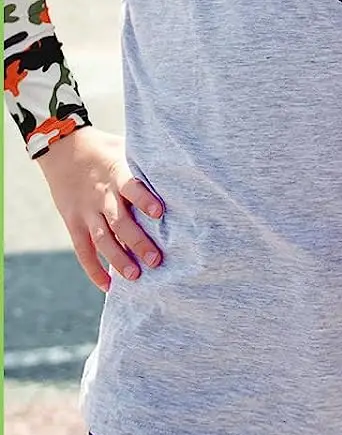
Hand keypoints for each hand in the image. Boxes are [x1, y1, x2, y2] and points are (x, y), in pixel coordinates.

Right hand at [35, 128, 164, 290]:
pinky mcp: (73, 222)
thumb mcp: (128, 148)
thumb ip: (148, 162)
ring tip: (136, 276)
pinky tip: (107, 286)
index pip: (132, 188)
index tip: (160, 213)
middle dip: (138, 242)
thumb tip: (186, 162)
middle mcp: (102, 196)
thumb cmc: (106, 149)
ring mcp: (86, 211)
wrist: (63, 150)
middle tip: (157, 260)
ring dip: (118, 259)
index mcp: (118, 174)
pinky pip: (82, 250)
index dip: (145, 200)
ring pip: (102, 240)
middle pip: (120, 221)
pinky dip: (93, 269)